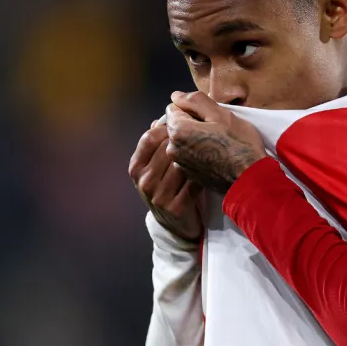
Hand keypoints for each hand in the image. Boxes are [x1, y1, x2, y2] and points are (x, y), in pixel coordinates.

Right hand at [128, 118, 203, 242]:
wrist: (176, 225)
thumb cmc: (168, 188)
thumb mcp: (155, 167)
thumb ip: (155, 144)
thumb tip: (159, 120)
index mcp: (136, 168)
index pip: (149, 138)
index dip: (167, 127)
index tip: (184, 124)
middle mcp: (144, 182)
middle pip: (167, 149)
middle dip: (185, 139)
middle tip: (202, 132)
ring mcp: (158, 195)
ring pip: (181, 163)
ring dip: (197, 155)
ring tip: (209, 148)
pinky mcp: (176, 207)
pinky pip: (194, 180)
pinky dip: (204, 172)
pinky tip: (211, 167)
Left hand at [165, 91, 266, 194]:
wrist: (250, 179)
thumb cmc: (239, 144)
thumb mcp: (221, 114)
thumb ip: (195, 101)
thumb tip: (176, 96)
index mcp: (178, 131)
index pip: (173, 108)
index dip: (191, 108)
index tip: (209, 116)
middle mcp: (173, 149)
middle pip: (176, 125)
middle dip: (191, 123)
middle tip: (215, 129)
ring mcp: (180, 164)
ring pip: (183, 141)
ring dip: (194, 138)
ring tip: (216, 143)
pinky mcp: (189, 175)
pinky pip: (188, 156)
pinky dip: (197, 152)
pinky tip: (215, 155)